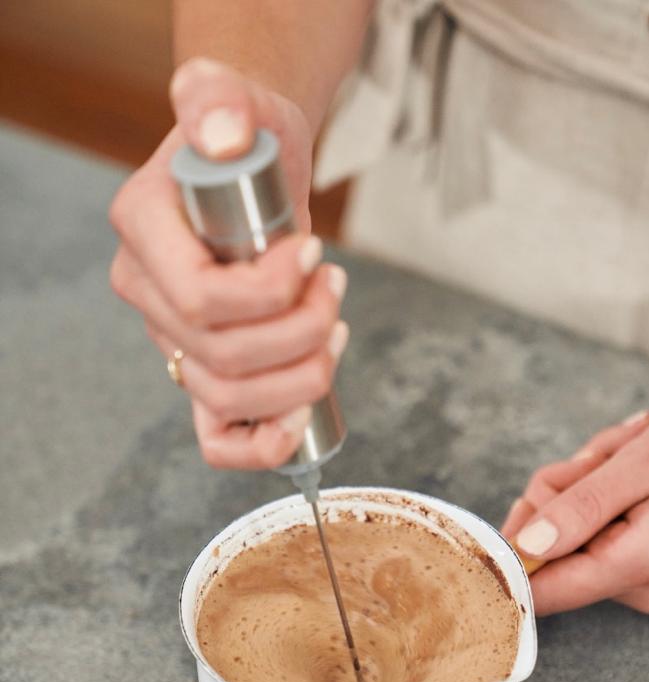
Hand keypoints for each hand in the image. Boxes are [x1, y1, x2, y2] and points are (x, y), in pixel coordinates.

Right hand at [109, 57, 347, 469]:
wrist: (255, 171)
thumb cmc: (249, 144)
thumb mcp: (239, 102)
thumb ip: (218, 99)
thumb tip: (224, 133)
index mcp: (143, 234)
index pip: (201, 300)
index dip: (270, 294)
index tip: (315, 254)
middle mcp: (150, 297)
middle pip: (222, 359)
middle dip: (302, 335)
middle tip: (336, 290)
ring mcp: (174, 342)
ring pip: (227, 400)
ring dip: (301, 377)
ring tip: (335, 328)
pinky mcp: (206, 372)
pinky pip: (219, 438)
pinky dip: (263, 445)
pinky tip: (302, 418)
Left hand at [501, 403, 648, 615]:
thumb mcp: (643, 462)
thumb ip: (582, 506)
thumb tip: (527, 544)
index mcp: (639, 564)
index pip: (544, 591)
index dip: (507, 557)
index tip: (505, 517)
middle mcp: (638, 587)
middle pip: (548, 554)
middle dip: (557, 495)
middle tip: (594, 460)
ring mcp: (640, 583)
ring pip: (566, 537)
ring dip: (579, 488)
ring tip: (621, 459)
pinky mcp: (639, 570)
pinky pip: (589, 535)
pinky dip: (596, 497)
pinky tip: (625, 473)